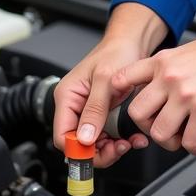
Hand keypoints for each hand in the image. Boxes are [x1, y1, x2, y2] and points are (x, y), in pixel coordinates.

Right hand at [52, 3, 165, 167]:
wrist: (131, 44)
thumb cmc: (116, 53)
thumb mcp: (105, 79)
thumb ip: (95, 109)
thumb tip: (85, 138)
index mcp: (67, 96)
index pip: (62, 136)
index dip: (78, 149)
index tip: (99, 152)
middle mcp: (75, 106)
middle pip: (78, 144)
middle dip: (100, 151)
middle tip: (120, 148)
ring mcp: (88, 112)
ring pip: (94, 144)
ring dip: (113, 148)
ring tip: (130, 141)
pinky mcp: (102, 115)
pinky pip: (107, 137)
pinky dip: (120, 141)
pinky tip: (133, 137)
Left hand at [111, 26, 195, 155]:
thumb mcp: (185, 53)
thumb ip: (167, 71)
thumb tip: (157, 94)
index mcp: (162, 61)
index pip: (124, 78)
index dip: (118, 98)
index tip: (123, 109)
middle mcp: (170, 78)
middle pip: (137, 114)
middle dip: (148, 128)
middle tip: (162, 129)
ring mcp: (186, 95)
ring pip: (160, 133)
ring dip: (171, 142)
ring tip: (183, 137)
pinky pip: (189, 142)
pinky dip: (194, 147)